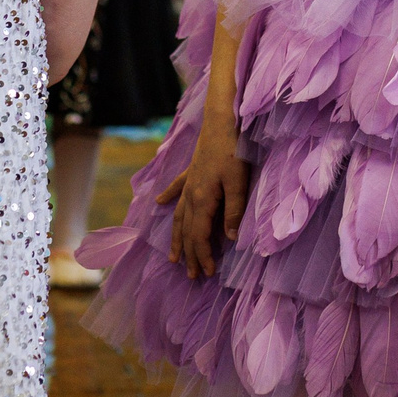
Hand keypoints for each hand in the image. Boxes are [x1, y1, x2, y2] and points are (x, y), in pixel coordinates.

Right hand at [161, 119, 251, 276]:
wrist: (222, 121)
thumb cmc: (233, 150)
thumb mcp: (238, 182)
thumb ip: (233, 211)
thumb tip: (230, 239)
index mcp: (202, 200)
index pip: (200, 236)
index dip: (203, 256)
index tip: (208, 273)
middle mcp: (190, 195)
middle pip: (187, 231)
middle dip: (189, 255)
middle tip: (191, 275)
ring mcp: (188, 183)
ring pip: (178, 216)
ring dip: (176, 237)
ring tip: (172, 256)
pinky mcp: (191, 171)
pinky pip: (176, 189)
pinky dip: (168, 197)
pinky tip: (159, 203)